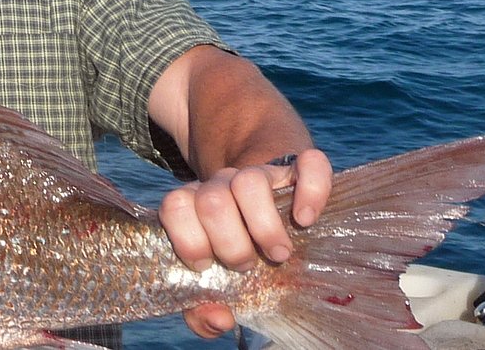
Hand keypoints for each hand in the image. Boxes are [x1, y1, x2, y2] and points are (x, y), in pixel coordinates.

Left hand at [160, 149, 331, 337]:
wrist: (269, 204)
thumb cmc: (236, 250)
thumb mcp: (215, 278)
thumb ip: (202, 307)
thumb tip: (219, 319)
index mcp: (194, 204)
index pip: (175, 206)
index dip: (189, 240)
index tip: (207, 267)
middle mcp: (222, 183)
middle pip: (212, 200)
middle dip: (230, 243)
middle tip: (247, 265)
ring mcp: (260, 172)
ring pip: (250, 181)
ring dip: (264, 226)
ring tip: (278, 254)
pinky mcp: (297, 167)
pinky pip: (307, 164)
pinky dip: (309, 191)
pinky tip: (306, 219)